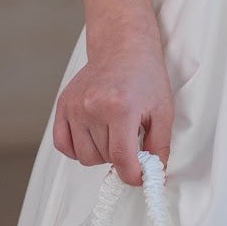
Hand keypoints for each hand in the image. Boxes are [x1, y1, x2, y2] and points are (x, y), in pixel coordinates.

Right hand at [53, 25, 173, 184]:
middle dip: (121, 157)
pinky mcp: (63, 105)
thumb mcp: (163, 110)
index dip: (132, 175)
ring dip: (101, 153)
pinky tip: (93, 137)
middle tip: (130, 139)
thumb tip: (155, 174)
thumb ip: (160, 145)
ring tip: (113, 133)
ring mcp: (75, 106)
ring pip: (85, 157)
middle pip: (104, 158)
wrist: (122, 48)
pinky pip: (63, 146)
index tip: (139, 177)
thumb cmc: (144, 76)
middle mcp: (93, 107)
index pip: (121, 158)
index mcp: (121, 108)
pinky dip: (78, 149)